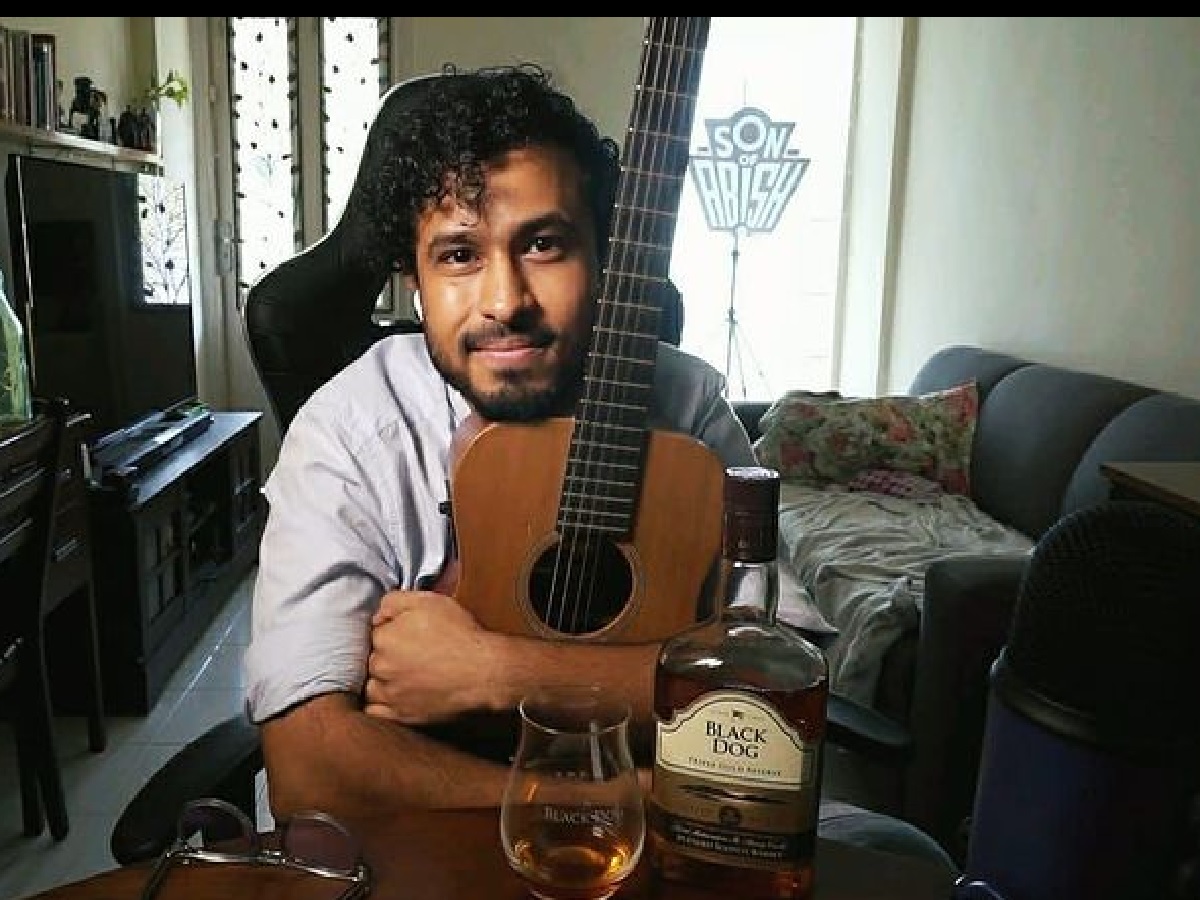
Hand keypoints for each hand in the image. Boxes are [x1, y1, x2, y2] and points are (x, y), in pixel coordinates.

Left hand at [363, 589, 500, 723]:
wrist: (485, 672)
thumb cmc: (461, 635)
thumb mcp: (429, 601)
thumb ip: (394, 601)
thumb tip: (378, 614)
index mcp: (384, 638)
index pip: (374, 633)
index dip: (390, 631)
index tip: (405, 635)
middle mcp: (381, 667)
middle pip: (371, 660)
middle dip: (384, 656)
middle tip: (408, 655)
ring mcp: (390, 694)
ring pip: (371, 687)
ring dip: (380, 681)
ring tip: (401, 676)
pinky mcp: (401, 716)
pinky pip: (375, 713)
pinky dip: (379, 706)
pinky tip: (392, 697)